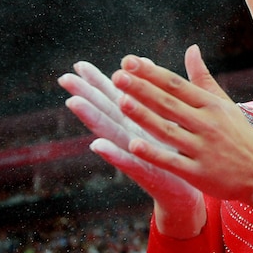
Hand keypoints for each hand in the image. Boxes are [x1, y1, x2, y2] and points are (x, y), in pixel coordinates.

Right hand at [58, 61, 204, 237]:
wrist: (187, 189)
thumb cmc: (175, 151)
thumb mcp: (168, 117)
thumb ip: (155, 91)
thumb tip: (146, 62)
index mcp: (137, 121)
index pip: (114, 97)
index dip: (98, 81)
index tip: (80, 64)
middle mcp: (130, 136)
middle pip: (104, 111)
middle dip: (85, 94)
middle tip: (64, 78)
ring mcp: (134, 154)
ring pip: (110, 132)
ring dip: (91, 118)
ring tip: (73, 102)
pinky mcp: (144, 172)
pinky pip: (127, 162)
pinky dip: (112, 154)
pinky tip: (97, 145)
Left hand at [112, 45, 252, 221]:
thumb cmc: (239, 135)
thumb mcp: (224, 104)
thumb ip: (202, 78)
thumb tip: (191, 49)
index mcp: (210, 105)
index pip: (176, 84)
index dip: (151, 72)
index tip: (128, 61)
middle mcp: (206, 123)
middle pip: (169, 103)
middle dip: (142, 89)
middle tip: (117, 76)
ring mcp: (202, 149)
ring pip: (168, 130)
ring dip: (144, 116)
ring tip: (121, 101)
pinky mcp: (199, 173)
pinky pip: (172, 161)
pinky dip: (154, 153)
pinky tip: (133, 144)